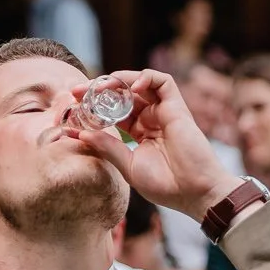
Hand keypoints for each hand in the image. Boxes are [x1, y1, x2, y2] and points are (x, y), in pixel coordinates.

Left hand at [61, 68, 238, 220]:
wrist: (195, 192)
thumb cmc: (166, 185)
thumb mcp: (129, 166)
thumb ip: (107, 147)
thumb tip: (80, 134)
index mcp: (140, 133)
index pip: (114, 111)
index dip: (94, 106)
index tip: (74, 107)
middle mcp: (152, 119)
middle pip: (123, 94)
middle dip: (100, 89)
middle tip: (78, 91)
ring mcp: (164, 112)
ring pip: (140, 83)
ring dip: (119, 80)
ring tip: (102, 86)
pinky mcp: (177, 107)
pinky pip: (163, 81)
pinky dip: (146, 77)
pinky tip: (131, 88)